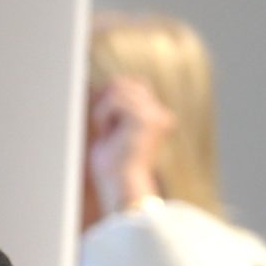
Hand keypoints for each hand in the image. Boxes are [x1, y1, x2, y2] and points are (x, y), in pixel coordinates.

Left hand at [88, 77, 174, 216]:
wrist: (121, 184)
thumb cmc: (113, 165)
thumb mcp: (113, 129)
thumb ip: (116, 106)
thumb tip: (113, 82)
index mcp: (158, 119)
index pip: (137, 84)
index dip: (116, 91)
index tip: (105, 117)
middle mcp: (162, 116)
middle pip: (128, 84)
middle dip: (109, 101)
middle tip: (106, 129)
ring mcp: (156, 116)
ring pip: (118, 91)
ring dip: (104, 112)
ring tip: (108, 133)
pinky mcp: (147, 119)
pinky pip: (114, 101)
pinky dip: (103, 116)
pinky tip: (108, 133)